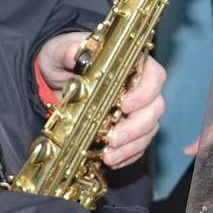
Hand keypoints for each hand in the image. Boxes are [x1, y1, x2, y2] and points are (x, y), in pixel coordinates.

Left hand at [36, 33, 165, 168]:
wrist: (57, 78)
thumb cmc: (65, 58)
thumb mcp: (59, 51)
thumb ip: (67, 51)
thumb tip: (76, 52)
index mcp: (131, 63)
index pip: (154, 75)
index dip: (145, 92)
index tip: (126, 105)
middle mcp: (140, 87)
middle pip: (155, 108)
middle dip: (136, 127)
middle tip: (114, 138)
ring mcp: (137, 110)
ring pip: (149, 130)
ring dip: (131, 146)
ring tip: (109, 156)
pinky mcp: (130, 129)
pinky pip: (138, 146)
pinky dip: (126, 156)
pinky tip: (110, 161)